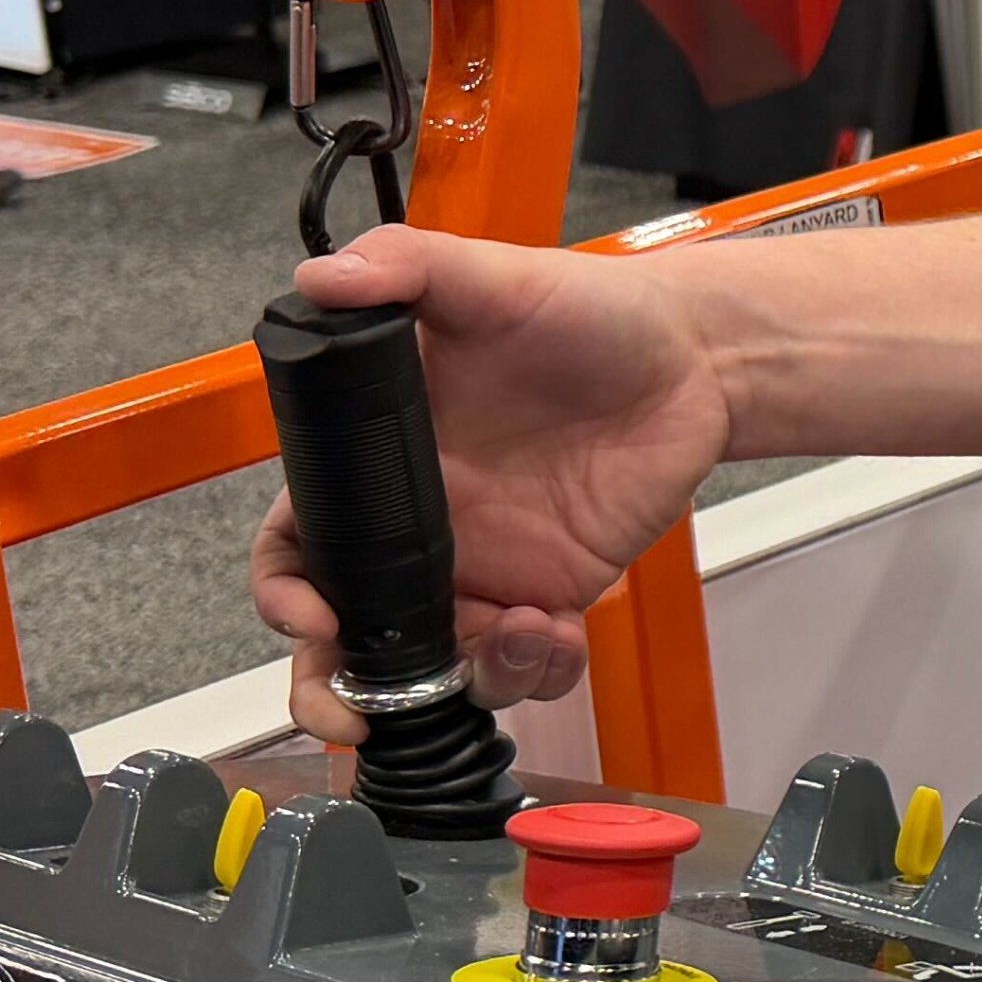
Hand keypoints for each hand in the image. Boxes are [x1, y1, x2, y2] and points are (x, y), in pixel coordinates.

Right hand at [249, 228, 733, 745]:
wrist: (694, 357)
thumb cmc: (587, 311)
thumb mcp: (490, 278)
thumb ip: (404, 268)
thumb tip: (324, 275)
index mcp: (384, 464)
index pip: (300, 542)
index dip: (286, 590)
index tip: (308, 614)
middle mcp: (425, 528)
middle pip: (349, 634)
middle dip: (338, 688)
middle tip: (358, 713)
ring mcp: (487, 568)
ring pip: (438, 667)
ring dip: (462, 676)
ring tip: (517, 630)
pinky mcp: (552, 594)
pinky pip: (523, 665)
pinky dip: (533, 670)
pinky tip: (558, 628)